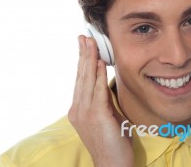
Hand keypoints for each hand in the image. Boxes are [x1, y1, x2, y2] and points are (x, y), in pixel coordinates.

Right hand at [68, 36, 132, 166]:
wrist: (112, 165)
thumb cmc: (113, 142)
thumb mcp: (108, 117)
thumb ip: (104, 100)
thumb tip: (106, 83)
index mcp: (79, 109)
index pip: (80, 80)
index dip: (82, 62)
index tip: (84, 46)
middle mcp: (78, 109)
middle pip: (81, 76)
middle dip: (83, 54)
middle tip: (84, 37)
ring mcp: (85, 113)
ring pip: (87, 80)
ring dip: (90, 59)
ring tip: (90, 43)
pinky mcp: (97, 116)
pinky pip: (98, 91)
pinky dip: (99, 75)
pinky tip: (100, 62)